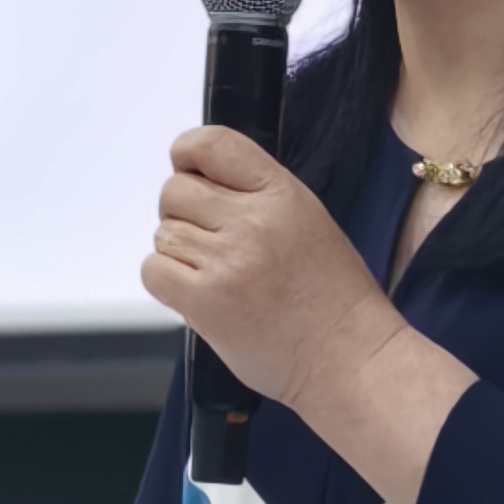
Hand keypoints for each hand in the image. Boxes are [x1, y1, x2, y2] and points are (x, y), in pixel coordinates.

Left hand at [141, 126, 399, 412]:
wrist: (349, 358)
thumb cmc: (333, 298)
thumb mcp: (308, 220)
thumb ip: (256, 195)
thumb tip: (200, 182)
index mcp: (282, 194)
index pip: (212, 144)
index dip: (188, 155)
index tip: (190, 172)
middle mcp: (253, 221)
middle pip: (176, 191)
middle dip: (184, 214)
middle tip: (210, 243)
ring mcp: (227, 261)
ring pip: (164, 233)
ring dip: (179, 252)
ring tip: (214, 275)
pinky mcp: (206, 302)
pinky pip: (154, 270)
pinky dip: (166, 280)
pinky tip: (196, 292)